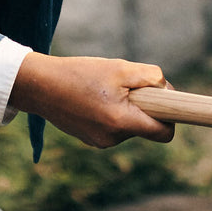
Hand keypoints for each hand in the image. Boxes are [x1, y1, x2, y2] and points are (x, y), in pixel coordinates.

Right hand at [8, 52, 175, 147]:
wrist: (39, 86)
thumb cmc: (80, 73)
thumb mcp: (120, 68)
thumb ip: (151, 78)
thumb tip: (167, 92)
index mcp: (122, 123)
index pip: (164, 133)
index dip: (172, 118)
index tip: (170, 103)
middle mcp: (112, 139)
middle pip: (145, 126)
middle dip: (144, 106)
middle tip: (127, 84)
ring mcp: (100, 142)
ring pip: (129, 125)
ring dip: (126, 108)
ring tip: (104, 88)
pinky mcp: (90, 138)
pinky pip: (113, 126)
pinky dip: (112, 112)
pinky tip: (93, 97)